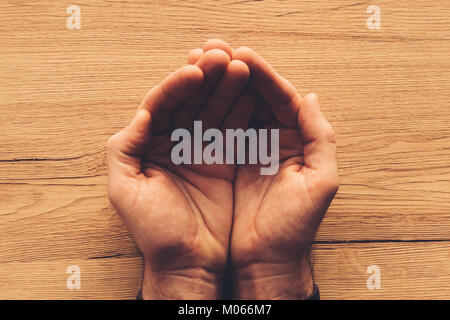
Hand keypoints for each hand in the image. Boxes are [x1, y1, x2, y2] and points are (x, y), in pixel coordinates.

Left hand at [107, 47, 249, 298]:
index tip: (195, 70)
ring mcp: (201, 148)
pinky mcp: (224, 159)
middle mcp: (174, 141)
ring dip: (226, 86)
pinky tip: (252, 90)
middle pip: (190, 100)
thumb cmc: (155, 231)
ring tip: (240, 65)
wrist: (189, 261)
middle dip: (205, 77)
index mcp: (148, 145)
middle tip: (222, 55)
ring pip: (213, 109)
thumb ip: (123, 148)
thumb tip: (141, 113)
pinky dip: (242, 109)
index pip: (160, 104)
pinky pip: (233, 128)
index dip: (176, 85)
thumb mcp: (125, 191)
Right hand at [199, 41, 338, 298]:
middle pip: (255, 97)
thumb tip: (310, 97)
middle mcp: (273, 139)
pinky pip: (216, 129)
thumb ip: (320, 138)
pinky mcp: (227, 161)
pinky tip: (194, 94)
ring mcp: (248, 149)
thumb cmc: (293, 227)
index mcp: (297, 141)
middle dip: (237, 72)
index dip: (263, 75)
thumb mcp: (319, 183)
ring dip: (218, 85)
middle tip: (216, 49)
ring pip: (233, 108)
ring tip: (201, 62)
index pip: (282, 98)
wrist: (266, 260)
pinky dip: (206, 110)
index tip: (243, 55)